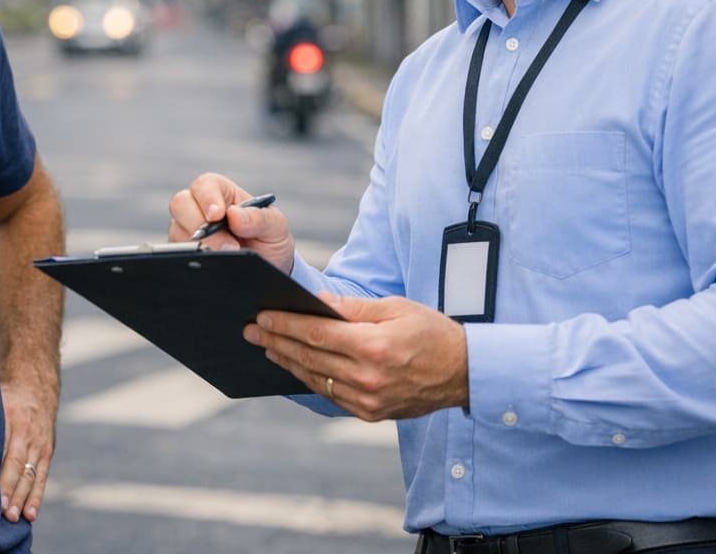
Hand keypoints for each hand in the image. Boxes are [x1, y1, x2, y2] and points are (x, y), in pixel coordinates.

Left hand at [0, 377, 56, 522]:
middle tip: (1, 511)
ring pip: (30, 474)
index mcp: (8, 415)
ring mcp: (38, 442)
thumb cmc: (3, 397)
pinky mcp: (47, 452)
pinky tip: (30, 515)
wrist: (35, 385)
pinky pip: (42, 477)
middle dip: (8, 489)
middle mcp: (25, 430)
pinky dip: (36, 496)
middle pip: (16, 463)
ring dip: (22, 498)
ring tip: (13, 518)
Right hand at [167, 173, 295, 272]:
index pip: (205, 185)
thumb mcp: (275, 227)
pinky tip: (214, 266)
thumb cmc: (270, 240)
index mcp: (222, 193)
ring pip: (177, 230)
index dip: (207, 198)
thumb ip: (259, 218)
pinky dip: (194, 260)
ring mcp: (189, 231)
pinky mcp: (184, 254)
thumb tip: (234, 215)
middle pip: (181, 203)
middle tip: (228, 246)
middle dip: (201, 225)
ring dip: (201, 246)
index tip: (217, 216)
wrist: (267, 271)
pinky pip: (177, 254)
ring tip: (228, 258)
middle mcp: (200, 209)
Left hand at [244, 293, 468, 420]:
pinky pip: (330, 395)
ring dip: (286, 362)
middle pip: (309, 357)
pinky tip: (295, 367)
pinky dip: (309, 380)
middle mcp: (368, 377)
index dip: (285, 324)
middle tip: (250, 331)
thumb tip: (317, 302)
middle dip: (276, 341)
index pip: (317, 334)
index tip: (262, 316)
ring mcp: (368, 400)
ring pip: (315, 379)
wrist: (464, 373)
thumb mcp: (396, 308)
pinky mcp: (370, 414)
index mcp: (375, 346)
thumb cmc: (431, 332)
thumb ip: (353, 308)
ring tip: (266, 347)